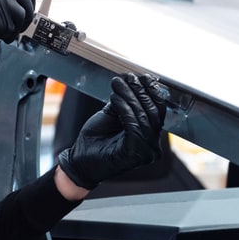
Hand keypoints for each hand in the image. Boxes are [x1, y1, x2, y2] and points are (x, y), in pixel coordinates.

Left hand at [56, 73, 167, 189]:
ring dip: (130, 97)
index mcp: (150, 138)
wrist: (80, 162)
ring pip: (143, 117)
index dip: (152, 92)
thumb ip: (125, 103)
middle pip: (153, 113)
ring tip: (118, 84)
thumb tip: (132, 82)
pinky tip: (115, 98)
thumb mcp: (112, 116)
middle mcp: (152, 148)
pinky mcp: (134, 154)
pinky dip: (124, 109)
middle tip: (130, 77)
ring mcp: (145, 153)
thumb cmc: (95, 141)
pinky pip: (133, 126)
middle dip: (141, 92)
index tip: (143, 77)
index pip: (158, 112)